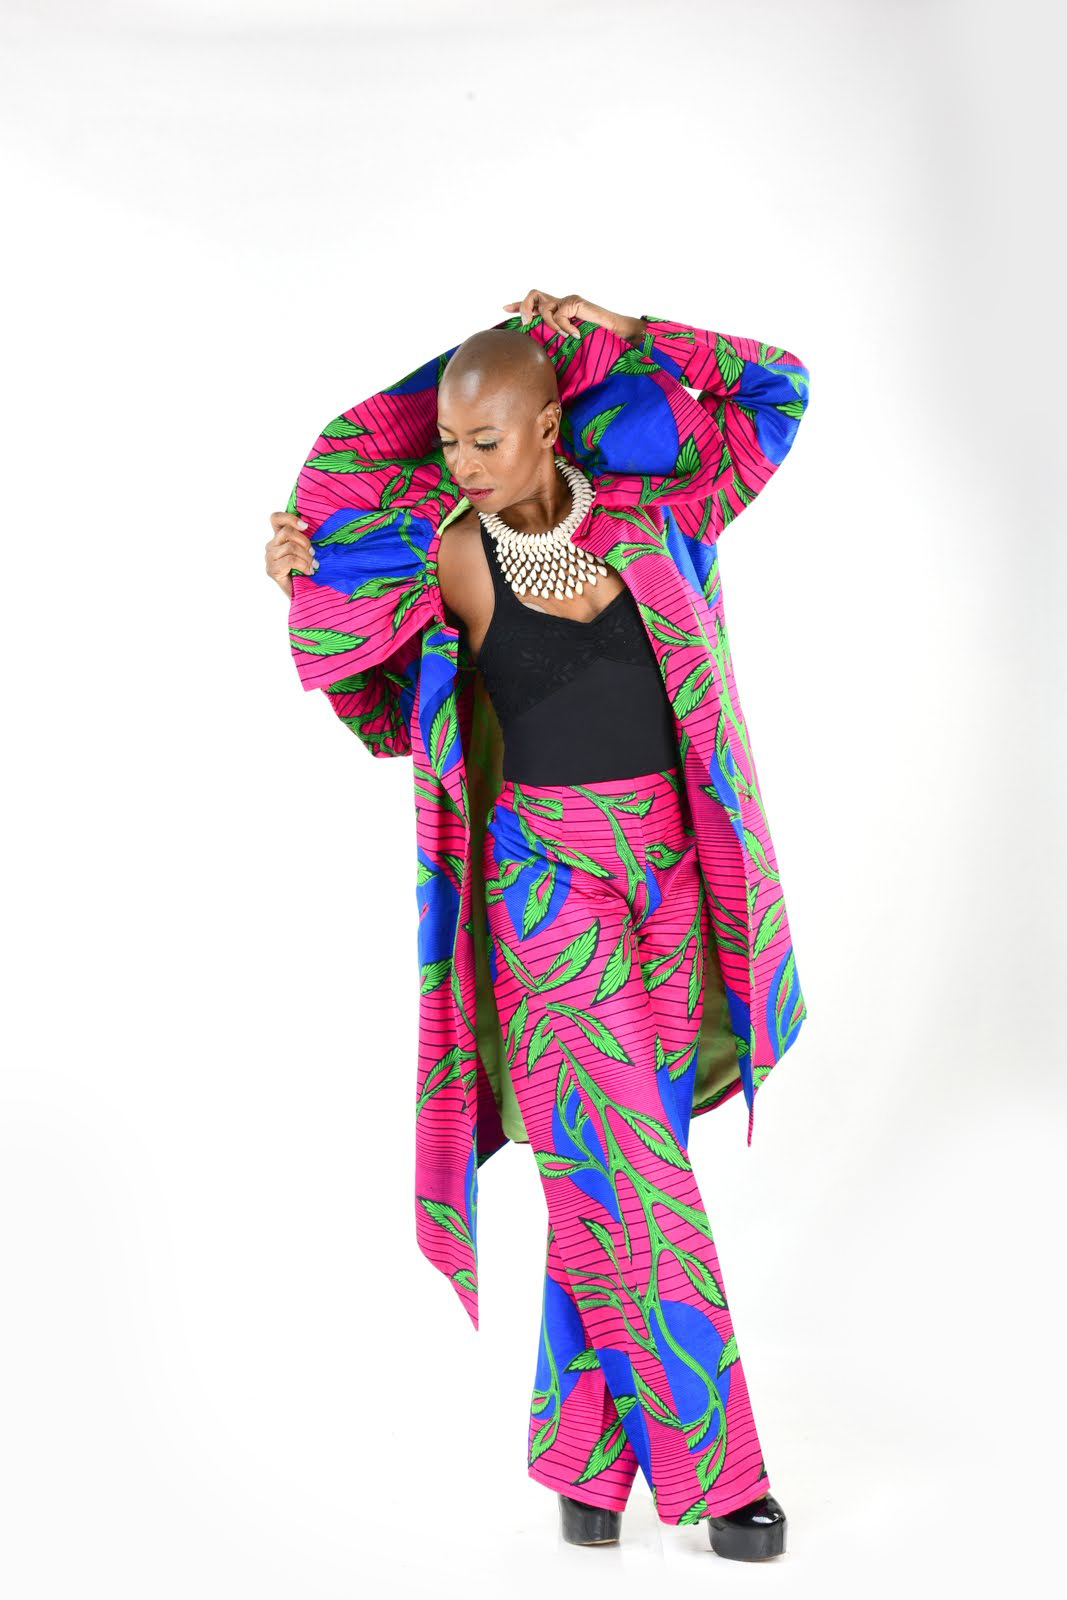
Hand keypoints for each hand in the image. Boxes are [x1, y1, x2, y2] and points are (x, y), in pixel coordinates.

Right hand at [266, 511, 317, 601]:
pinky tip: (309, 572)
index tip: (306, 527)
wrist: (304, 596)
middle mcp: (271, 546)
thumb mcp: (307, 551)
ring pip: (290, 547)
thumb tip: (316, 526)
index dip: (290, 518)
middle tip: (314, 554)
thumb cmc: (308, 572)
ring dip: (306, 557)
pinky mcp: (272, 570)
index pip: (276, 518)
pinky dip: (303, 565)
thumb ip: (305, 539)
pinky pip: (290, 560)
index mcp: (279, 538)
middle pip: (287, 532)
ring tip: (313, 565)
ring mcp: (270, 558)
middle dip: (305, 542)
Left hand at [502, 290, 635, 341]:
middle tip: (526, 324)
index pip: (534, 304)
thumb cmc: (594, 344)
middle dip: (524, 307)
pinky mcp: (575, 301)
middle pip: (533, 294)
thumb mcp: (567, 346)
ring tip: (564, 336)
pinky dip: (564, 327)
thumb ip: (554, 345)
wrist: (615, 337)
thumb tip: (538, 362)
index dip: (518, 306)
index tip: (504, 309)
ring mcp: (567, 301)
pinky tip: (575, 335)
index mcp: (556, 312)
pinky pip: (559, 314)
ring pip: (544, 307)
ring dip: (550, 325)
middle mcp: (560, 303)